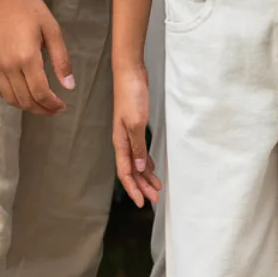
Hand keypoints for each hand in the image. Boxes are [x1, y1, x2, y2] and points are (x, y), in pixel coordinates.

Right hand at [0, 0, 73, 112]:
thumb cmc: (27, 6)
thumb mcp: (51, 29)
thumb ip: (61, 59)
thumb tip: (69, 86)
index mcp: (27, 58)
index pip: (40, 93)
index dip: (52, 105)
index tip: (62, 107)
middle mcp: (8, 66)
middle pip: (25, 100)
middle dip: (41, 109)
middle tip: (54, 109)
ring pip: (9, 98)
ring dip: (25, 106)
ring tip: (39, 104)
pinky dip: (8, 97)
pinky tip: (19, 94)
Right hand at [113, 61, 160, 206]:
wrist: (130, 73)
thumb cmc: (131, 96)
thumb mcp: (136, 122)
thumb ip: (137, 146)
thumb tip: (139, 168)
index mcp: (120, 142)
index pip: (125, 173)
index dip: (133, 189)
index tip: (143, 203)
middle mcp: (123, 142)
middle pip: (131, 171)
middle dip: (142, 186)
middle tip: (155, 198)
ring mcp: (129, 134)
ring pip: (136, 162)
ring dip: (146, 176)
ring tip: (157, 188)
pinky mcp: (136, 127)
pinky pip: (140, 151)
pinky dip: (146, 162)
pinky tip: (152, 168)